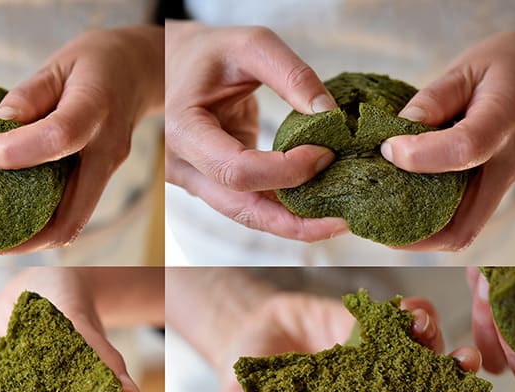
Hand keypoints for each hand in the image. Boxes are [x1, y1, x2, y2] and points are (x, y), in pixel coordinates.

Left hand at [0, 25, 163, 252]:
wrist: (139, 72)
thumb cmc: (95, 64)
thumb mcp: (56, 65)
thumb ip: (24, 99)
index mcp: (96, 108)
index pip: (60, 137)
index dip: (18, 151)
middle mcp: (107, 151)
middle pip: (71, 215)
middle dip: (24, 236)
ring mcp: (108, 172)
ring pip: (72, 224)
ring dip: (31, 239)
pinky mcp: (101, 182)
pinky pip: (73, 214)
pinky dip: (42, 226)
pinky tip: (13, 220)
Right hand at [165, 21, 345, 240]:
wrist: (172, 69)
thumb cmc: (208, 54)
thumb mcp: (249, 45)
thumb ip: (291, 74)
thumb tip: (329, 114)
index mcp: (183, 131)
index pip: (236, 170)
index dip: (284, 171)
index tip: (325, 154)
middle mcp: (184, 168)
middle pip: (242, 209)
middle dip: (294, 222)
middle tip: (342, 221)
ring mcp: (196, 182)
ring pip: (248, 215)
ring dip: (293, 223)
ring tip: (337, 221)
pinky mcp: (214, 186)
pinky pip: (252, 205)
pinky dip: (285, 209)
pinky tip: (318, 208)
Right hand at [215, 292, 480, 391]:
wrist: (247, 334)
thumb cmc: (246, 387)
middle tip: (453, 378)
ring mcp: (381, 371)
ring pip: (427, 368)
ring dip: (437, 351)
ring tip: (426, 330)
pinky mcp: (375, 333)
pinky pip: (407, 327)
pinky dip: (415, 316)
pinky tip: (410, 309)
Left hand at [382, 28, 514, 250]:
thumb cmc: (501, 67)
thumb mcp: (465, 68)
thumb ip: (431, 99)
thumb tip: (395, 134)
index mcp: (504, 120)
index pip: (466, 149)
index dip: (420, 155)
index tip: (387, 149)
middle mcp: (507, 163)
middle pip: (464, 223)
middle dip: (413, 231)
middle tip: (370, 215)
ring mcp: (502, 183)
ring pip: (461, 232)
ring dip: (417, 235)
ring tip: (378, 219)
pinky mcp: (492, 191)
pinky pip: (460, 221)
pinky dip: (427, 225)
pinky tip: (398, 209)